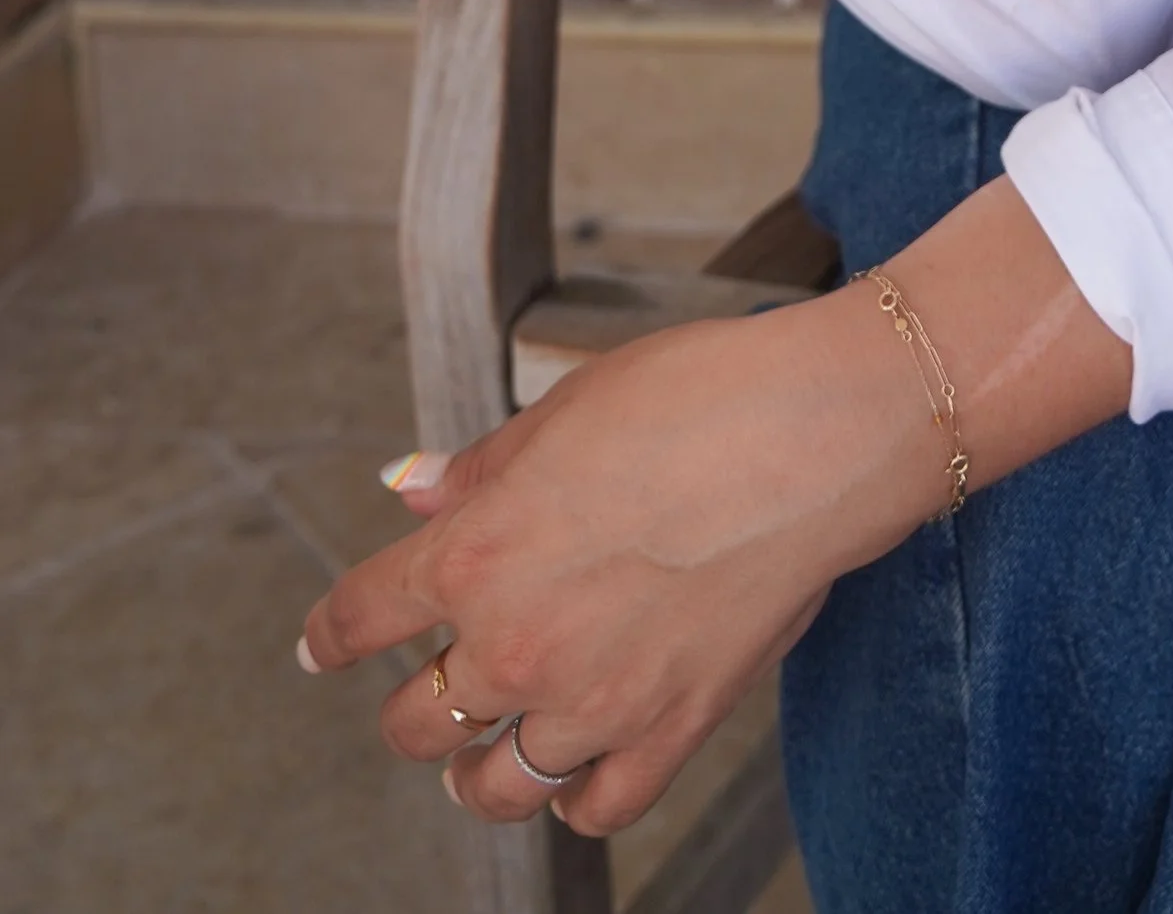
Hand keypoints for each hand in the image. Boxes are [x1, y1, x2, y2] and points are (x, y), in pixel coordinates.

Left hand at [298, 289, 935, 838]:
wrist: (816, 434)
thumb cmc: (701, 397)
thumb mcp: (565, 407)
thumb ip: (481, 469)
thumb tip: (416, 492)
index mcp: (477, 552)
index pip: (360, 618)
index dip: (328, 636)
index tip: (320, 646)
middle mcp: (519, 643)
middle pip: (416, 723)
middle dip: (411, 706)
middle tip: (430, 687)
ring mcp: (593, 701)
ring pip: (496, 787)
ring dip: (479, 771)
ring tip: (484, 758)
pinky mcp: (670, 732)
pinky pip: (597, 810)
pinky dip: (578, 800)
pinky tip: (577, 774)